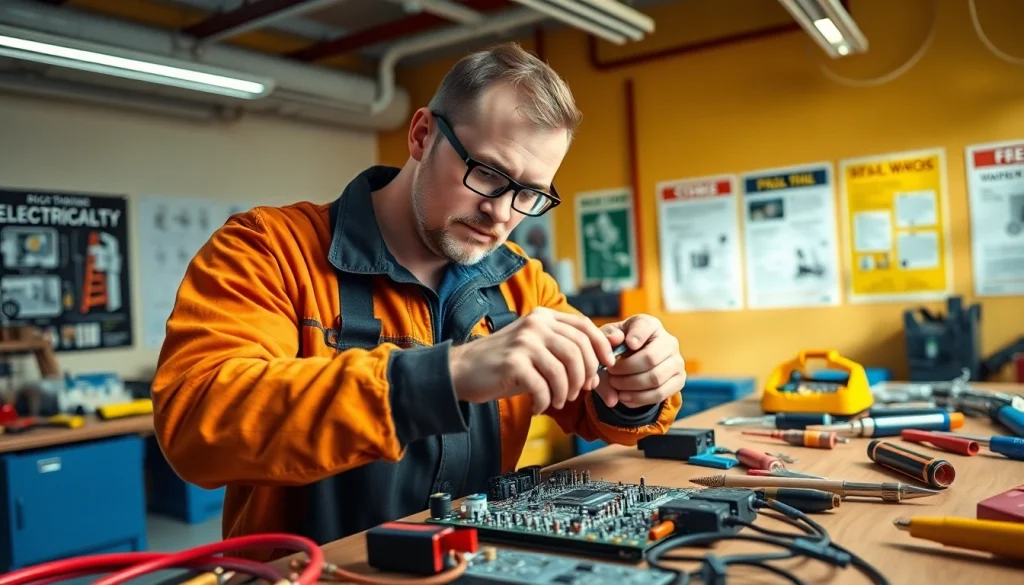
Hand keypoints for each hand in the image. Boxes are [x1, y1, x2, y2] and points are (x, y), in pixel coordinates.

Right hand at [448, 307, 616, 413]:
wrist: (461, 371)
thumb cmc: (503, 364)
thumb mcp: (535, 349)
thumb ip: (563, 352)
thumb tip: (599, 370)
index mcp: (543, 316)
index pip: (584, 326)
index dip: (601, 347)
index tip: (606, 367)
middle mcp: (535, 324)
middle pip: (577, 350)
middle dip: (584, 376)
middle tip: (577, 393)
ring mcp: (524, 342)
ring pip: (564, 370)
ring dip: (565, 392)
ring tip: (556, 401)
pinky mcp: (513, 363)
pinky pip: (543, 386)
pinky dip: (545, 402)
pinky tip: (538, 407)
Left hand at [593, 315, 684, 407]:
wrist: (633, 364)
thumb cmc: (619, 347)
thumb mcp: (609, 339)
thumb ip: (607, 337)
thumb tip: (614, 339)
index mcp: (650, 325)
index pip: (646, 326)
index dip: (637, 335)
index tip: (628, 344)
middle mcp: (669, 341)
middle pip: (650, 358)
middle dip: (625, 370)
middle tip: (610, 374)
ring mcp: (677, 362)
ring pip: (655, 379)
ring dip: (630, 386)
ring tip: (615, 386)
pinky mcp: (678, 381)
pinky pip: (660, 394)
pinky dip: (639, 399)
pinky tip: (624, 397)